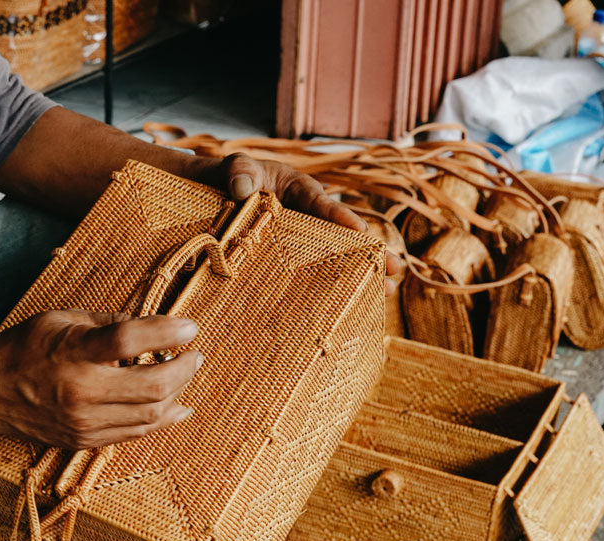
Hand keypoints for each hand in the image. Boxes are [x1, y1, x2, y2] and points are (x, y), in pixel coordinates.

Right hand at [0, 310, 201, 448]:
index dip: (167, 332)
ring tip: (184, 373)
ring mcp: (83, 422)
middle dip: (184, 369)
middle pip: (152, 387)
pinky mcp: (85, 441)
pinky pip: (136, 432)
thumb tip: (152, 326)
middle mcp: (80, 392)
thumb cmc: (24, 348)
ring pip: (151, 415)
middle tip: (194, 354)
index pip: (129, 341)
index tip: (190, 327)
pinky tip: (178, 405)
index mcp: (72, 353)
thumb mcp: (63, 319)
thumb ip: (109, 322)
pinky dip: (162, 418)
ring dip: (178, 393)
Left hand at [214, 153, 404, 285]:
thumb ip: (239, 171)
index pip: (321, 203)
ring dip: (358, 276)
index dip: (341, 218)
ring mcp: (297, 244)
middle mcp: (306, 218)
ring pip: (331, 259)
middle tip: (394, 269)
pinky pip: (308, 276)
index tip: (360, 232)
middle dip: (369, 253)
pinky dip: (325, 290)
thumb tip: (243, 188)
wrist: (208, 196)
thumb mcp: (233, 166)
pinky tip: (344, 310)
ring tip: (385, 295)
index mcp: (298, 191)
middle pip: (340, 236)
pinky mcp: (285, 263)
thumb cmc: (226, 177)